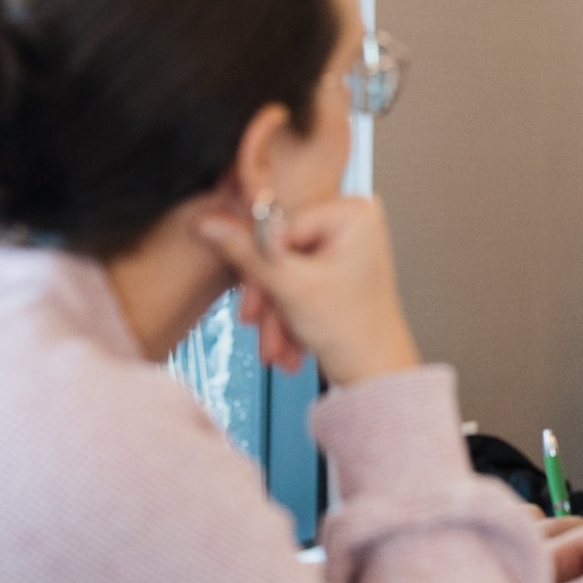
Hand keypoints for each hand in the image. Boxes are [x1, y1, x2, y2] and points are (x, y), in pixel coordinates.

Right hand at [197, 196, 420, 386]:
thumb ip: (246, 252)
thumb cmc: (352, 331)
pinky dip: (287, 304)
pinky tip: (288, 334)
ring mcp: (346, 240)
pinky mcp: (336, 261)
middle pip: (282, 246)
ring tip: (277, 339)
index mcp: (353, 211)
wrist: (373, 371)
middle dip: (268, 290)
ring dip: (274, 305)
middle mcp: (353, 219)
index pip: (280, 223)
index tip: (254, 291)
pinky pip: (297, 275)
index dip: (262, 261)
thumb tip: (209, 222)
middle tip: (256, 319)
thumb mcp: (289, 286)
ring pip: (285, 265)